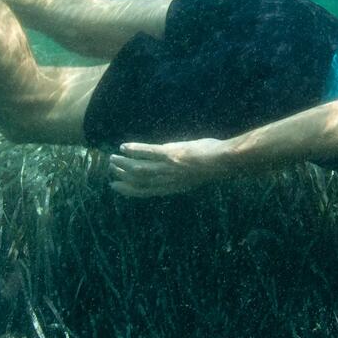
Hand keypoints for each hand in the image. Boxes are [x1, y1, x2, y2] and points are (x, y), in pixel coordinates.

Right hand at [108, 138, 233, 197]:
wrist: (225, 161)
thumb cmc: (216, 166)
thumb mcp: (196, 175)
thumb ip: (182, 173)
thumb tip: (178, 167)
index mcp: (174, 186)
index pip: (146, 191)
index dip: (129, 190)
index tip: (116, 186)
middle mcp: (168, 180)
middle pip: (139, 181)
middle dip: (123, 176)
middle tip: (111, 170)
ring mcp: (169, 167)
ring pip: (139, 168)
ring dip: (124, 164)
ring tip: (113, 159)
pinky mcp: (171, 154)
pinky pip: (147, 153)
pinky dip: (134, 150)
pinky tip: (124, 147)